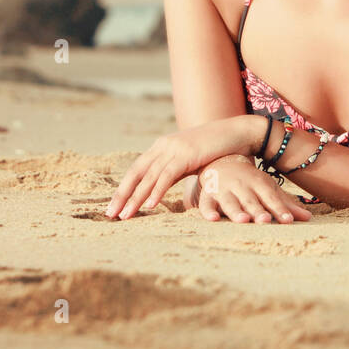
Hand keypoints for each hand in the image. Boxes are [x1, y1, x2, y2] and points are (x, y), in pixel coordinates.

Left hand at [106, 115, 262, 218]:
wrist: (238, 133)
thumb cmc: (217, 149)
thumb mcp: (191, 158)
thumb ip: (176, 168)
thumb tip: (165, 185)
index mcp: (162, 146)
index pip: (137, 169)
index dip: (124, 188)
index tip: (115, 205)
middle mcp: (163, 146)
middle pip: (136, 173)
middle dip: (122, 194)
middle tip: (110, 214)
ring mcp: (174, 149)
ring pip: (148, 177)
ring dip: (135, 198)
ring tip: (125, 215)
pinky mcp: (186, 154)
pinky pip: (167, 176)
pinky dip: (156, 191)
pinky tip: (150, 205)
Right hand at [185, 155, 313, 222]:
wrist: (221, 160)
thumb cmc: (250, 181)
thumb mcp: (268, 189)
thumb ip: (286, 204)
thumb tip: (309, 218)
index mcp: (259, 183)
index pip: (271, 198)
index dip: (280, 209)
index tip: (289, 220)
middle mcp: (242, 186)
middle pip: (251, 201)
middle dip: (258, 211)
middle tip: (266, 221)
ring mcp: (224, 190)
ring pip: (230, 202)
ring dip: (236, 211)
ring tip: (243, 220)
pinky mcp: (208, 196)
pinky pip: (206, 205)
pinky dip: (208, 212)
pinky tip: (213, 219)